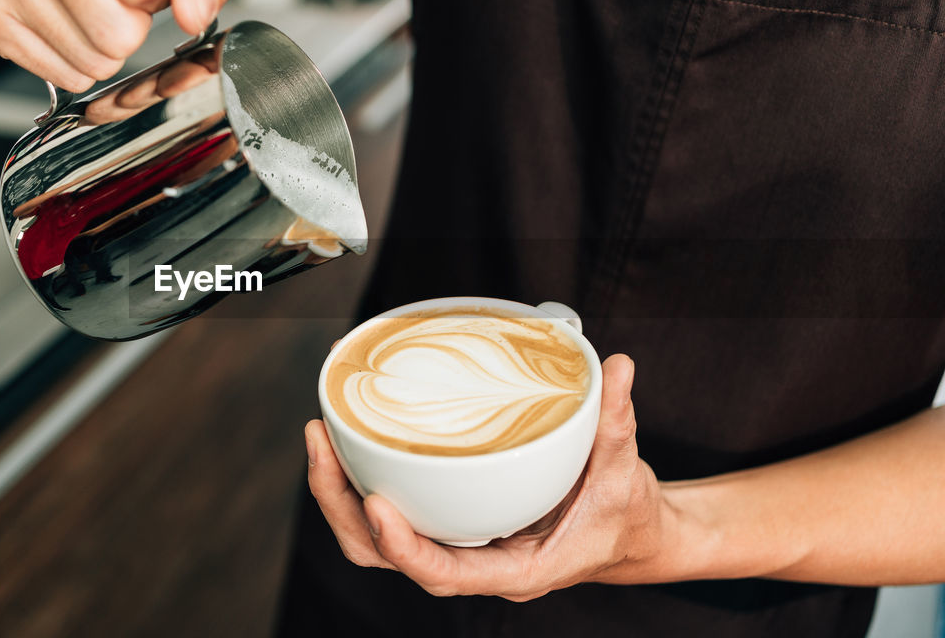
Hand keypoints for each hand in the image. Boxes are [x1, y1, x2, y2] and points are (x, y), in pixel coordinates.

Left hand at [304, 354, 676, 600]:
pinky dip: (361, 482)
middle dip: (343, 506)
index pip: (444, 575)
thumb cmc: (620, 513)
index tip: (376, 505)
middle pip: (387, 557)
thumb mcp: (624, 471)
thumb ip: (617, 422)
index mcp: (514, 570)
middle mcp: (474, 564)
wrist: (625, 531)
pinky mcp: (447, 522)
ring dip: (339, 494)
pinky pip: (391, 514)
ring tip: (319, 435)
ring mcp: (454, 545)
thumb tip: (620, 368)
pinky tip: (346, 440)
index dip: (404, 548)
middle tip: (321, 442)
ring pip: (376, 540)